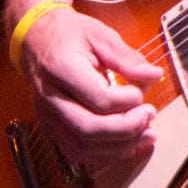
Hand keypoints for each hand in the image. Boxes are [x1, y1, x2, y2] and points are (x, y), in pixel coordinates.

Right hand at [16, 5, 163, 167]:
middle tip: (148, 116)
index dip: (128, 100)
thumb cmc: (67, 34)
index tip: (142, 91)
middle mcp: (50, 96)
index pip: (98, 98)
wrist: (34, 39)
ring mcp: (48, 115)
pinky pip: (75, 152)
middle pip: (88, 129)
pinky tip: (124, 145)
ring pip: (81, 147)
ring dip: (118, 147)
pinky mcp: (51, 126)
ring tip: (144, 134)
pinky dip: (102, 154)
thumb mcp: (99, 34)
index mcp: (61, 67)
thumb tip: (154, 76)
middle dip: (126, 129)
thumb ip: (126, 57)